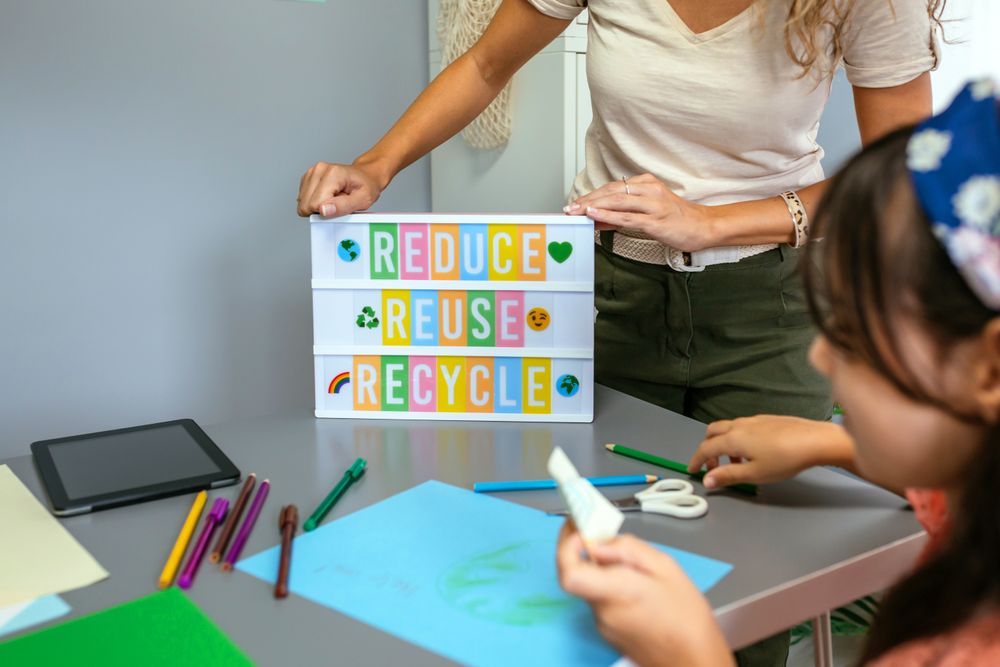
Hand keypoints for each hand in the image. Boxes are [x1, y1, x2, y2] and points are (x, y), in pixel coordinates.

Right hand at [296, 160, 387, 217]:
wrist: (366, 175)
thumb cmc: (366, 187)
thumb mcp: (362, 200)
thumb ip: (342, 207)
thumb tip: (323, 211)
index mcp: (333, 174)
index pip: (315, 204)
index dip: (328, 211)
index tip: (341, 204)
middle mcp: (319, 170)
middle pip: (306, 204)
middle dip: (321, 209)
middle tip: (338, 201)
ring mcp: (312, 172)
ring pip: (302, 202)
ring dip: (318, 205)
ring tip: (335, 198)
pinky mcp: (307, 177)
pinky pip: (303, 199)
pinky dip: (315, 201)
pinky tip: (328, 195)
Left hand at [556, 521, 733, 666]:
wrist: (694, 660)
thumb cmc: (687, 617)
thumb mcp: (666, 567)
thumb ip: (627, 550)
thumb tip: (598, 542)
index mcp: (617, 592)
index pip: (569, 571)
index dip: (566, 546)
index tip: (579, 528)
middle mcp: (602, 611)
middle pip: (578, 574)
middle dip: (585, 550)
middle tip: (599, 532)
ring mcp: (602, 625)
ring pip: (591, 585)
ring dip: (602, 569)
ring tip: (631, 563)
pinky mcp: (608, 632)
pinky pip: (600, 599)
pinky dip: (610, 586)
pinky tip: (635, 585)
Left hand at [564, 174, 715, 252]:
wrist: (704, 227)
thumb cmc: (677, 220)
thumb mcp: (648, 212)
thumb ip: (623, 214)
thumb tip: (598, 220)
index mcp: (646, 183)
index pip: (612, 187)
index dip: (591, 196)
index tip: (575, 204)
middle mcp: (649, 190)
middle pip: (611, 192)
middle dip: (587, 200)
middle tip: (569, 209)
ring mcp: (653, 204)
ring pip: (616, 201)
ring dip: (592, 207)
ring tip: (576, 212)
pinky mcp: (655, 220)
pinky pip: (627, 217)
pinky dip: (608, 216)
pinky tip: (594, 216)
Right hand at [688, 416, 853, 488]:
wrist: (815, 440)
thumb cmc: (784, 460)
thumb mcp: (754, 474)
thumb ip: (728, 476)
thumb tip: (706, 480)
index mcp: (733, 438)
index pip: (706, 448)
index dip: (697, 460)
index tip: (693, 471)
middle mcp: (739, 425)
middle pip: (713, 432)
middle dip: (708, 448)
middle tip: (714, 466)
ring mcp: (753, 420)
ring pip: (728, 428)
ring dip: (724, 445)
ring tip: (737, 464)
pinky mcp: (766, 419)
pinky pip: (742, 427)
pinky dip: (738, 439)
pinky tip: (754, 453)